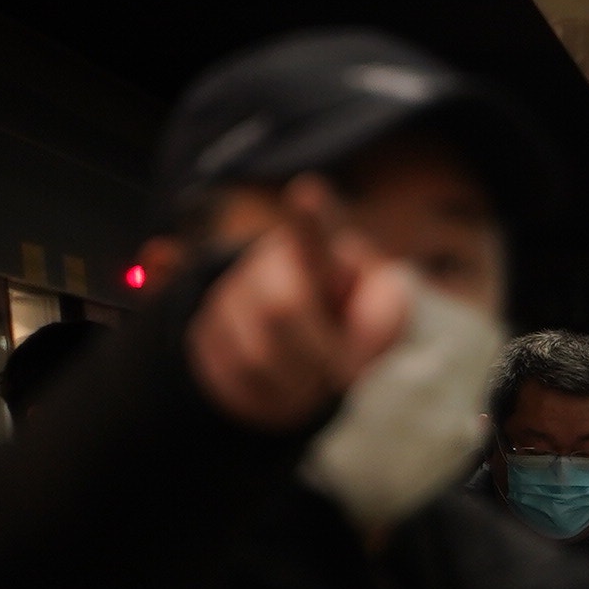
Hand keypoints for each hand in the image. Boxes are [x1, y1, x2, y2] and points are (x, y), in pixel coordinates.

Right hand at [188, 176, 416, 432]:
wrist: (311, 346)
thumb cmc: (357, 325)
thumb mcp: (382, 322)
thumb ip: (373, 330)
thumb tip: (342, 366)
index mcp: (322, 252)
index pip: (314, 234)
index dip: (310, 216)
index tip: (308, 190)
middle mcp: (269, 263)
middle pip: (280, 309)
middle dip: (314, 351)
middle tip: (340, 373)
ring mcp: (232, 296)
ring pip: (252, 351)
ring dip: (293, 382)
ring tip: (314, 379)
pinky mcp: (207, 333)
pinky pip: (231, 376)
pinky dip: (266, 398)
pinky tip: (284, 385)